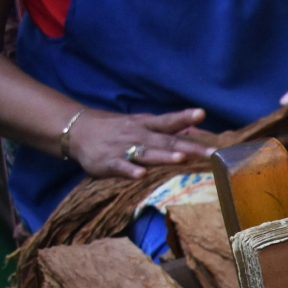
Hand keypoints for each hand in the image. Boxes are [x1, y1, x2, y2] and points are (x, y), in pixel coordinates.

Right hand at [63, 107, 211, 177]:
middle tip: (211, 152)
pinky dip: (130, 170)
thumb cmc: (118, 130)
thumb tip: (197, 130)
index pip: (168, 121)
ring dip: (164, 156)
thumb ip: (169, 129)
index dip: (185, 117)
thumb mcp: (142, 124)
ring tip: (181, 158)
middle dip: (189, 147)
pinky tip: (141, 175)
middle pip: (166, 141)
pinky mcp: (108, 162)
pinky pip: (121, 167)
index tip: (201, 113)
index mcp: (146, 126)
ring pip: (146, 153)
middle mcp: (138, 135)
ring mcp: (123, 148)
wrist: (77, 130)